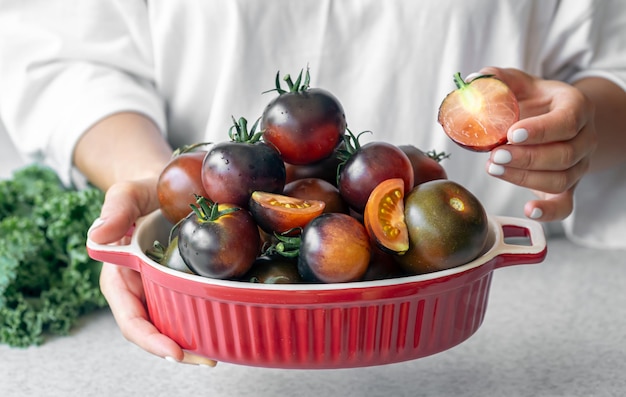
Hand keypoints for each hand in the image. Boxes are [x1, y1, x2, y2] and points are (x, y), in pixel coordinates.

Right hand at [89, 178, 216, 366]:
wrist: (162, 185)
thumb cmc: (141, 190)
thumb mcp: (127, 193)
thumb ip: (115, 209)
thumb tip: (98, 235)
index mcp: (120, 276)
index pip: (131, 317)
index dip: (150, 339)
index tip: (174, 353)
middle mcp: (140, 288)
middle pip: (155, 330)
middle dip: (178, 350)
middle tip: (208, 359)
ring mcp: (161, 286)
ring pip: (174, 322)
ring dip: (193, 341)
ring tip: (219, 351)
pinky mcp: (181, 280)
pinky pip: (190, 304)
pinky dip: (204, 318)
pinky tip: (224, 324)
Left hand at [476, 67, 596, 221]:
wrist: (551, 118)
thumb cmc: (531, 100)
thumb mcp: (517, 82)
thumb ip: (496, 78)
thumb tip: (471, 81)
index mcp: (576, 107)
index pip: (567, 121)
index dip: (540, 130)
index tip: (511, 133)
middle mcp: (584, 138)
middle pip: (564, 155)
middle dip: (526, 158)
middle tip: (495, 155)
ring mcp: (578, 165)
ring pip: (560, 179)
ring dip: (524, 178)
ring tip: (493, 168)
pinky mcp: (568, 187)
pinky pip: (566, 205)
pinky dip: (549, 212)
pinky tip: (528, 209)